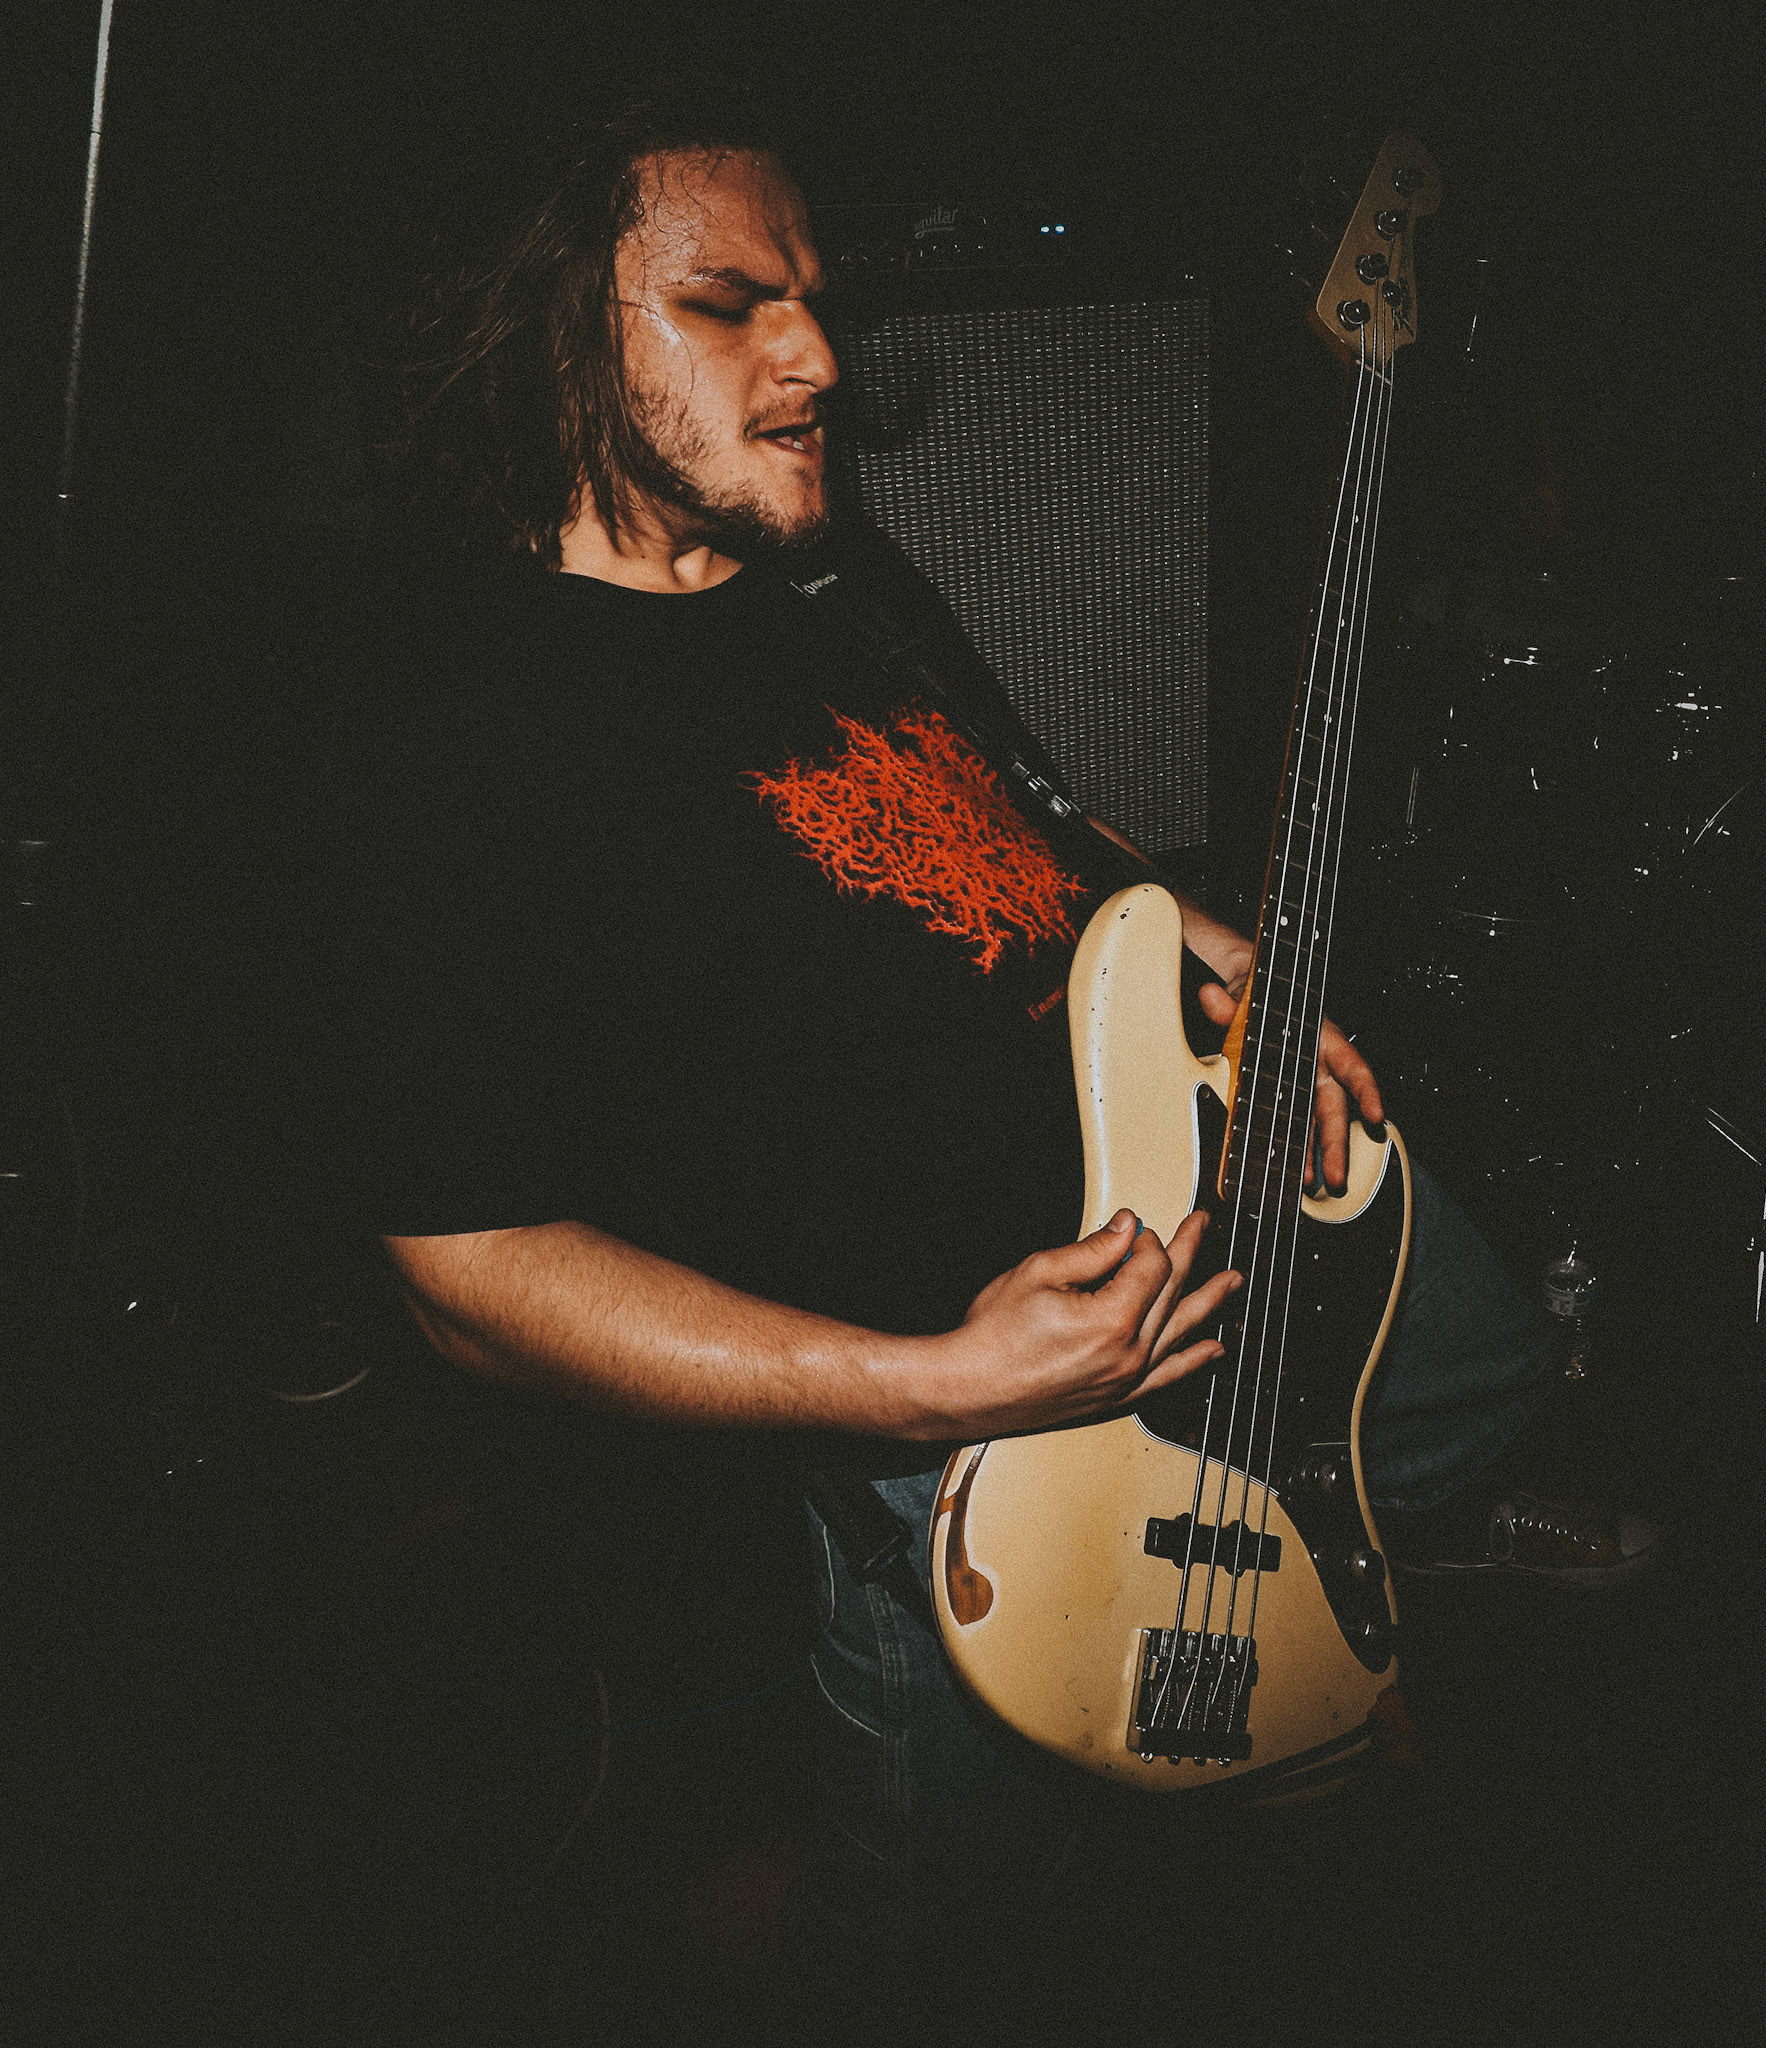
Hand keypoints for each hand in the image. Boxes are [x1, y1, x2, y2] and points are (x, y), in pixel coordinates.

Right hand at [915, 1209, 1241, 1440]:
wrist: (967, 1390)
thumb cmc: (992, 1337)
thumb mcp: (1039, 1273)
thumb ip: (1092, 1249)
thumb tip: (1126, 1228)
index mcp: (1112, 1319)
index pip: (1151, 1265)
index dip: (1145, 1239)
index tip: (1133, 1226)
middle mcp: (1128, 1354)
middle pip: (1172, 1292)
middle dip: (1189, 1253)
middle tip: (1202, 1226)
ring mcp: (1125, 1379)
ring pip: (1180, 1332)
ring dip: (1208, 1302)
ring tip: (1232, 1283)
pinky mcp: (1116, 1398)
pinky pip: (1168, 1377)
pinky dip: (1193, 1361)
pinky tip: (1211, 1350)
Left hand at [1196, 981, 1383, 1197]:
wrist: (1250, 995)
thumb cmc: (1261, 997)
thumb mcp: (1247, 997)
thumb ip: (1230, 1003)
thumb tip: (1210, 997)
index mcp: (1321, 1039)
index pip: (1352, 1065)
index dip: (1367, 1091)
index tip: (1377, 1114)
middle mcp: (1320, 1067)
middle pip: (1335, 1110)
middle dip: (1337, 1147)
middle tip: (1336, 1178)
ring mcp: (1306, 1086)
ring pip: (1316, 1126)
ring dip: (1316, 1157)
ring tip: (1310, 1185)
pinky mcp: (1288, 1099)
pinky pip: (1295, 1127)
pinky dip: (1294, 1150)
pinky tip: (1290, 1173)